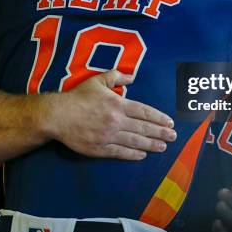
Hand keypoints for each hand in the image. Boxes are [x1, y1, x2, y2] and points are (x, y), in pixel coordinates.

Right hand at [48, 70, 176, 159]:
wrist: (58, 115)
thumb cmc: (78, 97)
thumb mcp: (97, 81)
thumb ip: (116, 77)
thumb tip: (132, 77)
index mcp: (118, 104)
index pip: (144, 111)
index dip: (159, 117)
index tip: (169, 122)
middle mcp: (116, 121)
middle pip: (143, 128)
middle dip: (160, 133)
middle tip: (173, 137)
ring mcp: (109, 136)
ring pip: (135, 142)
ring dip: (151, 145)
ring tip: (163, 147)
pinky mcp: (100, 149)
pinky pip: (120, 152)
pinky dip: (133, 155)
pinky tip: (143, 155)